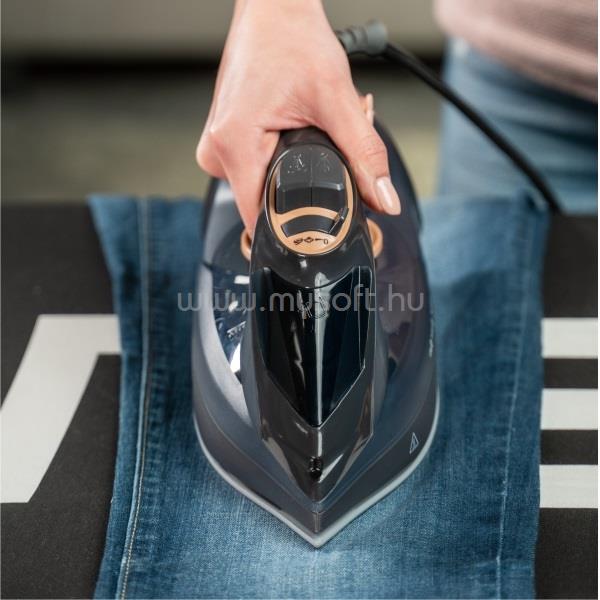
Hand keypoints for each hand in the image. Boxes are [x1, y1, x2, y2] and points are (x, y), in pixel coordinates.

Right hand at [196, 0, 400, 233]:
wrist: (272, 8)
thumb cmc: (292, 38)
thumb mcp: (337, 100)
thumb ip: (364, 154)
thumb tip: (383, 200)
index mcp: (233, 145)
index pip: (260, 219)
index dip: (294, 227)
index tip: (320, 218)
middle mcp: (217, 151)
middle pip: (265, 203)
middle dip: (303, 188)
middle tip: (323, 142)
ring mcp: (218, 146)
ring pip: (262, 186)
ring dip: (295, 169)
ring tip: (310, 126)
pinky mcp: (226, 140)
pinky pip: (254, 168)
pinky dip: (282, 156)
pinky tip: (296, 127)